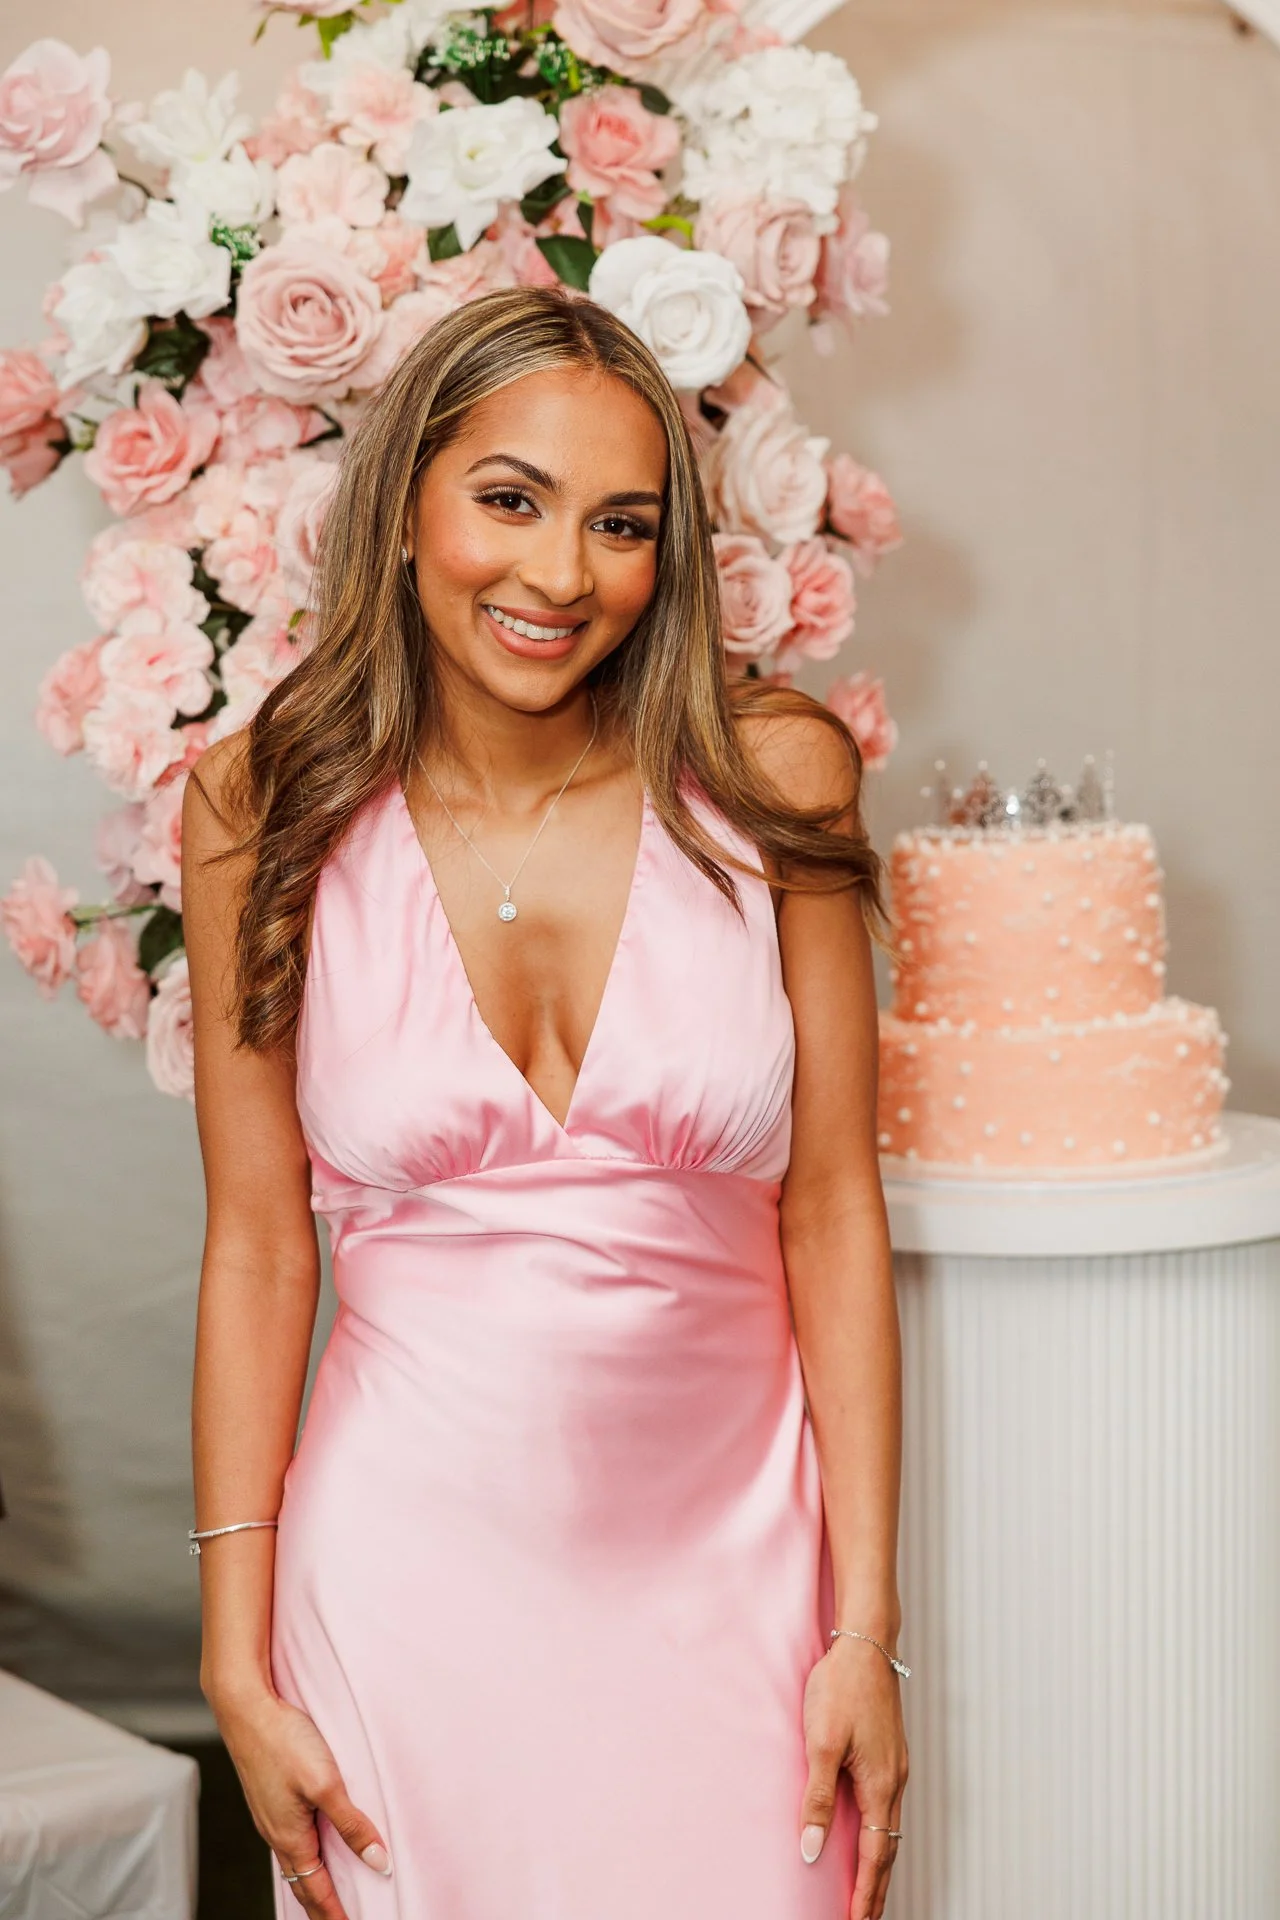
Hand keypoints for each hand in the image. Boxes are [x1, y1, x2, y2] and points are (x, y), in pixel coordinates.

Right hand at [212, 1688, 392, 1917]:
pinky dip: (306, 1855)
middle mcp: (277, 1833)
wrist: (246, 1708)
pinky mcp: (271, 1796)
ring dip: (313, 1881)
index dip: (334, 1914)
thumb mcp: (326, 1784)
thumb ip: (352, 1824)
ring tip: (331, 1894)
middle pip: (302, 1882)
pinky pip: (290, 1838)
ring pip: (295, 1860)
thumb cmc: (284, 1742)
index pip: (315, 1891)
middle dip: (321, 1907)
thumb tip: (378, 1861)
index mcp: (290, 1837)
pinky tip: (314, 1845)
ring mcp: (271, 1815)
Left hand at [799, 1635, 908, 1919]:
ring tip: (865, 1891)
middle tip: (864, 1918)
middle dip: (877, 1888)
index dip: (866, 1892)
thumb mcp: (821, 1743)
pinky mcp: (887, 1754)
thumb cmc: (842, 1687)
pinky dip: (878, 1834)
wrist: (865, 1645)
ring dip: (878, 1863)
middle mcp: (895, 1780)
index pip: (875, 1854)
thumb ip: (817, 1798)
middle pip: (888, 1848)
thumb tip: (812, 1848)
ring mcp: (894, 1766)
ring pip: (888, 1828)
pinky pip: (885, 1807)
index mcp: (882, 1783)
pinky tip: (866, 1836)